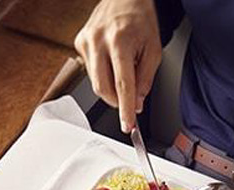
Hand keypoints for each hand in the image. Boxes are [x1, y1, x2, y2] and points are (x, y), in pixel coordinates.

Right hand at [75, 0, 162, 132]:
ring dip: (111, 86)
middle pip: (104, 88)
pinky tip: (111, 61)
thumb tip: (136, 103)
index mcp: (120, 41)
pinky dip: (104, 75)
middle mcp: (99, 41)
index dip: (125, 109)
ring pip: (96, 82)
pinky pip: (91, 72)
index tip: (127, 125)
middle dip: (117, 101)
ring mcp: (86, 41)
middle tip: (130, 101)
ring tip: (123, 68)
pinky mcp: (79, 42)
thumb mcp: (153, 50)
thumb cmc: (140, 20)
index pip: (122, 85)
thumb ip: (145, 80)